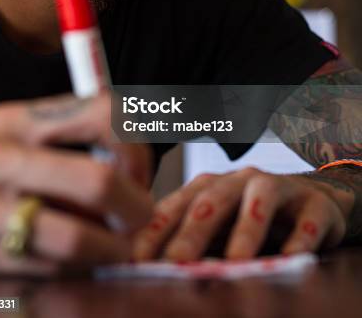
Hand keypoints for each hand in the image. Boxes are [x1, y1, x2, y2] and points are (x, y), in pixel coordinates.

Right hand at [0, 91, 152, 274]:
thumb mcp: (8, 132)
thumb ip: (66, 137)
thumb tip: (131, 162)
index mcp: (14, 121)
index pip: (102, 117)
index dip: (138, 149)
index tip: (139, 172)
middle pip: (98, 182)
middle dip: (136, 207)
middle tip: (139, 217)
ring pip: (78, 241)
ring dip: (110, 249)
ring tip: (110, 246)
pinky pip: (47, 275)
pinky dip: (74, 273)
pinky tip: (71, 264)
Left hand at [134, 167, 353, 260]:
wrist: (311, 202)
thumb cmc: (252, 218)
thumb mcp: (219, 228)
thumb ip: (192, 243)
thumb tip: (153, 270)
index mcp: (211, 186)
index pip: (177, 205)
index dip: (156, 229)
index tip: (137, 258)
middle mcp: (240, 181)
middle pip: (213, 200)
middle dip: (193, 231)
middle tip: (177, 261)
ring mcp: (278, 187)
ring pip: (259, 201)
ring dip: (246, 231)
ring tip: (237, 262)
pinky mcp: (313, 203)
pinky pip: (307, 218)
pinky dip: (299, 238)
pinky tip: (290, 258)